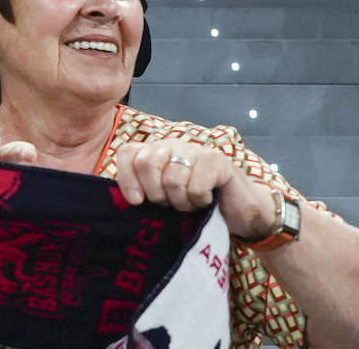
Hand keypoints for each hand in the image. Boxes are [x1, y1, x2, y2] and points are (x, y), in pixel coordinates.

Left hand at [112, 140, 276, 239]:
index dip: (126, 177)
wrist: (239, 213)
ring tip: (192, 204)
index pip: (128, 153)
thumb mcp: (163, 202)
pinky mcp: (216, 159)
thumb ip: (141, 196)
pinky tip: (208, 199)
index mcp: (155, 152)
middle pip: (146, 162)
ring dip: (182, 202)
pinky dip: (200, 200)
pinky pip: (195, 185)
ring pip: (172, 178)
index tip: (135, 202)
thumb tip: (119, 202)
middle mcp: (172, 145)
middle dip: (156, 193)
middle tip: (170, 205)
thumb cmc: (196, 208)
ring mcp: (194, 150)